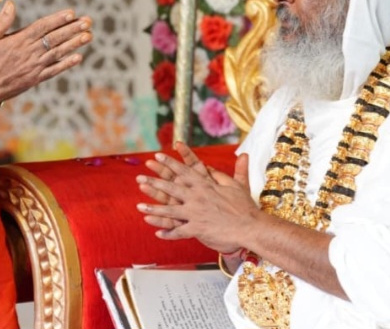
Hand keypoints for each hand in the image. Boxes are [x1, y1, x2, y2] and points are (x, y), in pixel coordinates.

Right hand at [0, 0, 91, 103]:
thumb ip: (2, 21)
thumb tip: (11, 3)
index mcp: (19, 40)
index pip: (43, 26)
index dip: (58, 19)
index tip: (72, 13)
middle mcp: (30, 52)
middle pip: (55, 37)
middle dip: (73, 28)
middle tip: (88, 21)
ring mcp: (34, 66)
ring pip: (58, 52)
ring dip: (74, 44)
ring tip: (89, 36)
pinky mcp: (35, 78)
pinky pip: (54, 70)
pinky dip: (66, 64)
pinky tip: (78, 57)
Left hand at [136, 146, 255, 253]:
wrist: (250, 227)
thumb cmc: (245, 207)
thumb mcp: (236, 185)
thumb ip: (227, 173)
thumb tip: (228, 160)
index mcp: (205, 185)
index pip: (183, 171)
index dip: (169, 163)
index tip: (157, 156)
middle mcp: (197, 197)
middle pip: (170, 188)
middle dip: (154, 183)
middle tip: (139, 178)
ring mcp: (195, 213)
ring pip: (169, 211)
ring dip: (153, 209)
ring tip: (139, 207)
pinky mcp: (197, 228)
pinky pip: (179, 231)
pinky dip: (168, 233)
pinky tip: (158, 234)